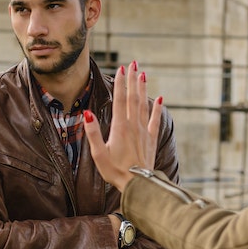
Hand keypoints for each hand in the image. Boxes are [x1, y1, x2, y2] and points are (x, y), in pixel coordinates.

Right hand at [82, 61, 163, 191]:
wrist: (138, 185)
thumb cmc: (115, 171)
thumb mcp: (98, 154)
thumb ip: (93, 133)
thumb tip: (87, 113)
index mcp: (119, 127)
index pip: (119, 100)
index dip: (120, 84)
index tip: (121, 69)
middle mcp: (133, 126)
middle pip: (132, 98)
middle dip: (132, 80)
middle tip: (133, 63)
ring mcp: (144, 132)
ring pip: (143, 105)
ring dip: (143, 89)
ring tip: (143, 74)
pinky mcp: (151, 139)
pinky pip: (155, 120)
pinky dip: (157, 108)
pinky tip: (160, 98)